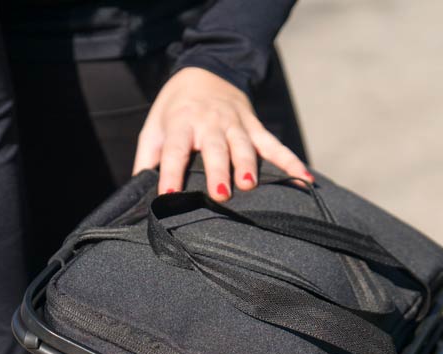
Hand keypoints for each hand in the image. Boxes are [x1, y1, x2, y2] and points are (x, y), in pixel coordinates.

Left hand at [133, 67, 309, 200]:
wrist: (206, 71)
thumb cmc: (175, 109)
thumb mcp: (154, 127)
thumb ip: (147, 157)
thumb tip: (137, 190)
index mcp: (182, 123)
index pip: (175, 150)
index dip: (171, 172)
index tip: (168, 194)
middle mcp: (211, 123)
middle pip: (215, 149)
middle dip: (218, 171)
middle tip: (221, 194)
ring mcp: (236, 124)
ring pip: (244, 146)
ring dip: (248, 166)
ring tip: (250, 186)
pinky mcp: (255, 127)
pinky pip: (275, 146)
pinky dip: (291, 161)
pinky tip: (305, 178)